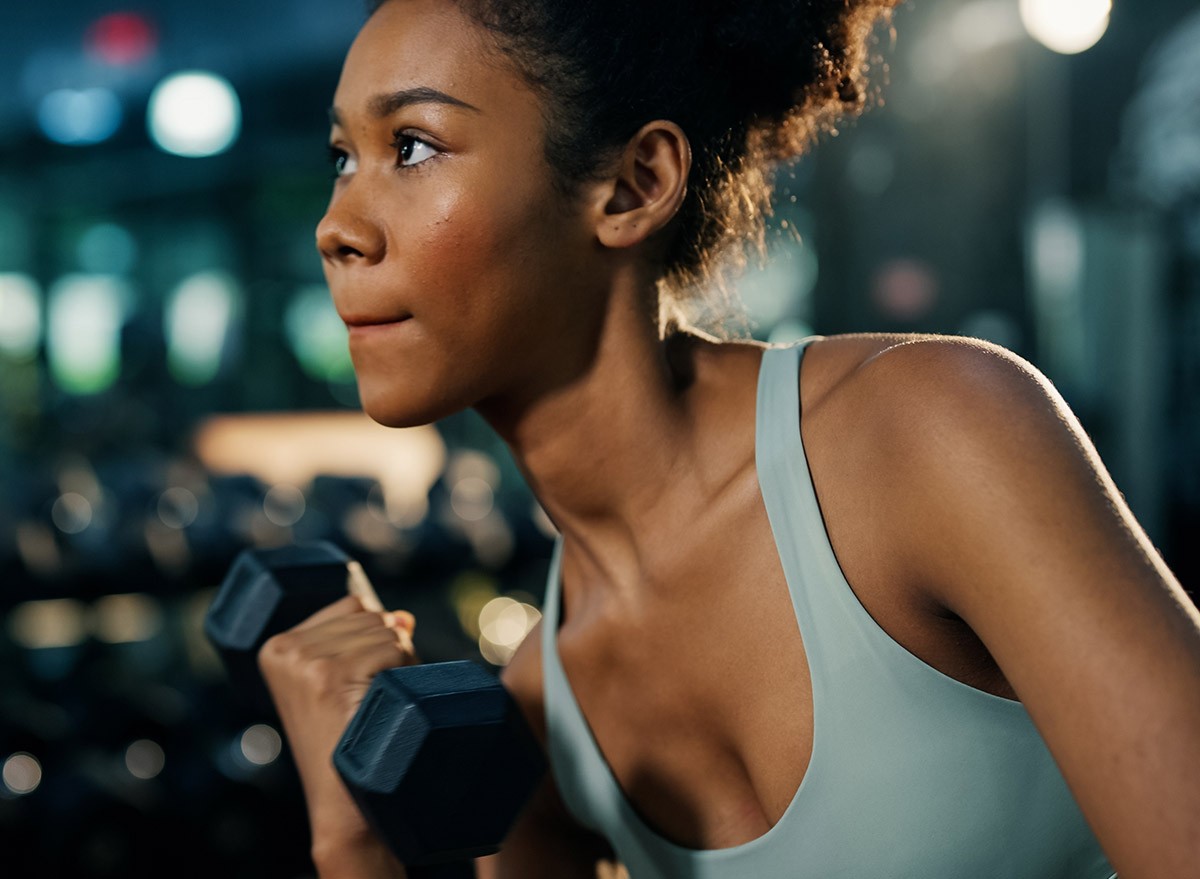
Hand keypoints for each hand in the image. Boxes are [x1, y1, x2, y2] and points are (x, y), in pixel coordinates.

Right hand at [258, 595, 416, 857]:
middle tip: (369, 698)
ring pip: (387, 629)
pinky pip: (394, 648)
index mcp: (277, 646)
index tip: (355, 684)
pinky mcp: (330, 676)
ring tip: (373, 705)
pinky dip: (401, 675)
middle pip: (371, 613)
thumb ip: (369, 639)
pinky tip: (379, 708)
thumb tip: (402, 616)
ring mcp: (305, 662)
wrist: (345, 804)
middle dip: (388, 650)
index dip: (373, 638)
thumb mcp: (348, 680)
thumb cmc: (352, 743)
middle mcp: (285, 649)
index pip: (353, 603)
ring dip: (398, 664)